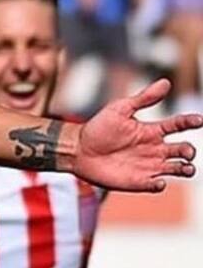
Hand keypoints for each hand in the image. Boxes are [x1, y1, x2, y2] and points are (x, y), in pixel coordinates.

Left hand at [75, 80, 201, 191]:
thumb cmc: (98, 128)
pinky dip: (161, 184)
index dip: (191, 122)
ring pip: (178, 169)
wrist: (78, 149)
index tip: (199, 120)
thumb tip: (166, 82)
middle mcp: (155, 149)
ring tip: (185, 167)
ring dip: (186, 169)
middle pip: (183, 150)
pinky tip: (158, 181)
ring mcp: (148, 166)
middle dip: (189, 150)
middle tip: (186, 150)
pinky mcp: (139, 181)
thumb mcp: (120, 109)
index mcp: (152, 131)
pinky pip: (157, 185)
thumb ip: (144, 98)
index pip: (178, 125)